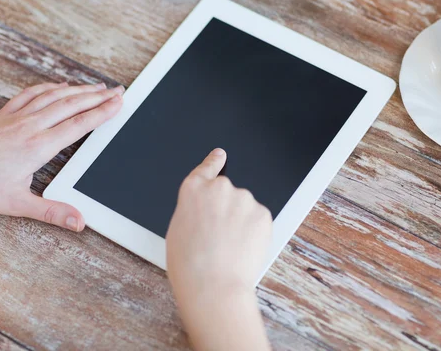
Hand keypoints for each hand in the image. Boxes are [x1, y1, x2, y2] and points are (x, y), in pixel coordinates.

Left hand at [0, 82, 123, 231]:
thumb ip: (52, 211)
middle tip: (118, 90)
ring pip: (55, 96)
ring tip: (97, 86)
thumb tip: (79, 221)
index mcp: (38, 146)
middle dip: (98, 96)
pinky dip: (50, 87)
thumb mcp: (17, 204)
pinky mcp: (4, 114)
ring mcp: (16, 116)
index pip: (79, 125)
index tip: (118, 103)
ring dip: (79, 89)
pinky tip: (59, 86)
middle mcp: (30, 126)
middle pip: (72, 105)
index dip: (102, 112)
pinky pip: (32, 93)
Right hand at [166, 148, 272, 350]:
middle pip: (226, 193)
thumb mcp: (177, 230)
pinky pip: (258, 219)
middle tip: (218, 236)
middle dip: (226, 209)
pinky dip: (253, 231)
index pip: (206, 168)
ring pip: (244, 207)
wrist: (213, 285)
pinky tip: (242, 248)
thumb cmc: (189, 265)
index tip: (220, 155)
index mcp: (193, 190)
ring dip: (240, 221)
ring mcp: (244, 199)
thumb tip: (204, 210)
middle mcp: (220, 188)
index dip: (214, 162)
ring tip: (229, 247)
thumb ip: (192, 210)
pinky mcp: (263, 214)